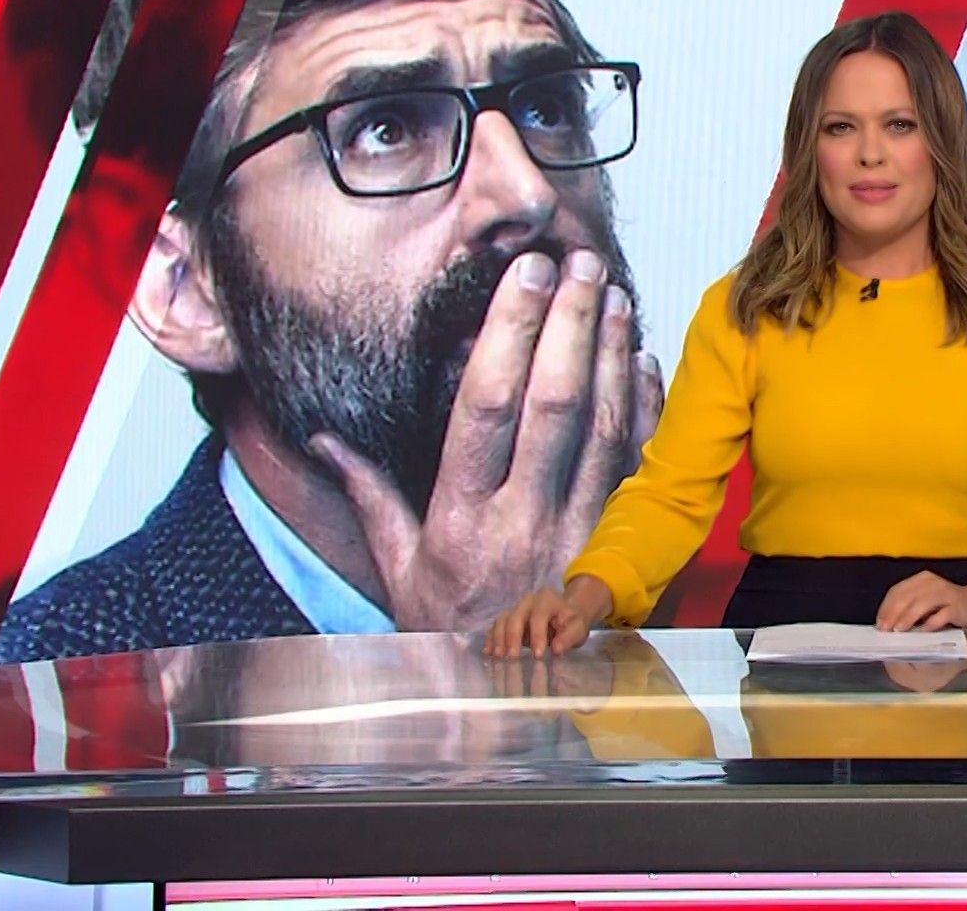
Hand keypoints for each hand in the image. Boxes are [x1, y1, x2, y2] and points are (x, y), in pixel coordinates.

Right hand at [312, 249, 664, 631]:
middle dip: (569, 325)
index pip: (487, 404)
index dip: (510, 332)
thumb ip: (368, 497)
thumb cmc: (453, 631)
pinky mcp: (620, 545)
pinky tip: (643, 361)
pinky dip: (645, 409)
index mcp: (463, 518)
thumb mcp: (398, 570)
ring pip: (605, 428)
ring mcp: (581, 533)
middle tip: (579, 264)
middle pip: (554, 404)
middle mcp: (525, 521)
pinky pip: (639, 464)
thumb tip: (321, 439)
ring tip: (612, 295)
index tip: (524, 276)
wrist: (515, 703)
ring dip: (612, 355)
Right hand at [484, 575, 613, 657]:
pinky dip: (491, 639)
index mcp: (546, 599)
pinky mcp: (508, 618)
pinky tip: (488, 652)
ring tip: (498, 656)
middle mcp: (528, 601)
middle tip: (512, 657)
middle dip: (512, 637)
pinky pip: (496, 626)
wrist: (565, 614)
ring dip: (498, 638)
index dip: (537, 635)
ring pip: (502, 620)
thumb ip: (569, 637)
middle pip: (515, 617)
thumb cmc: (571, 621)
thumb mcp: (578, 628)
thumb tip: (556, 649)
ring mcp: (515, 608)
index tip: (537, 655)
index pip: (539, 616)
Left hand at [875, 563, 966, 631]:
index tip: (879, 624)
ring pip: (922, 603)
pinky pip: (942, 614)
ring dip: (908, 618)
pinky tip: (924, 630)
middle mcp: (932, 583)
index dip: (886, 607)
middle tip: (886, 630)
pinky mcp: (958, 606)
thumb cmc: (950, 605)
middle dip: (893, 614)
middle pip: (907, 596)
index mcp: (922, 580)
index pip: (897, 591)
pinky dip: (932, 622)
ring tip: (899, 631)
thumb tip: (889, 624)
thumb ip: (911, 608)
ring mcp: (946, 594)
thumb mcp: (928, 603)